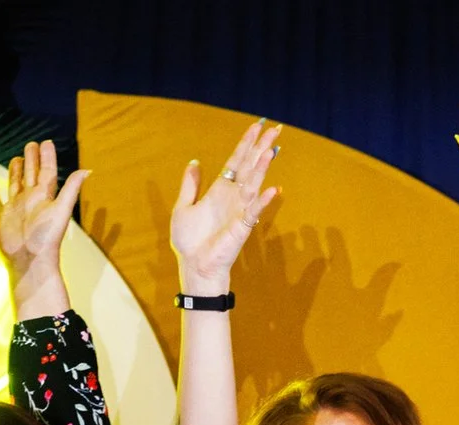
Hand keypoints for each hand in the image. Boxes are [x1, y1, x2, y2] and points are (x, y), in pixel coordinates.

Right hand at [0, 139, 87, 316]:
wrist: (29, 260)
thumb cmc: (47, 237)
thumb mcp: (61, 210)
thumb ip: (71, 189)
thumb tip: (87, 170)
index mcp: (44, 195)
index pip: (47, 170)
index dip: (46, 156)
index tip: (46, 142)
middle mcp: (30, 199)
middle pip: (31, 173)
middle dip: (31, 158)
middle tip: (30, 144)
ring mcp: (15, 207)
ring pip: (14, 184)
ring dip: (15, 171)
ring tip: (16, 159)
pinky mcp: (1, 217)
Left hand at [170, 118, 282, 296]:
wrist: (194, 265)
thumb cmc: (189, 241)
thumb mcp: (183, 207)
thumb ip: (190, 186)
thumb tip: (194, 162)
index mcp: (220, 189)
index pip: (236, 161)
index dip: (246, 143)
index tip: (257, 125)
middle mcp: (233, 196)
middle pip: (250, 165)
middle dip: (261, 147)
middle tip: (275, 128)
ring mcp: (240, 209)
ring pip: (254, 182)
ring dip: (263, 167)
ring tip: (272, 149)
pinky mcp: (243, 225)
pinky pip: (255, 210)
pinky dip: (263, 200)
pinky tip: (273, 189)